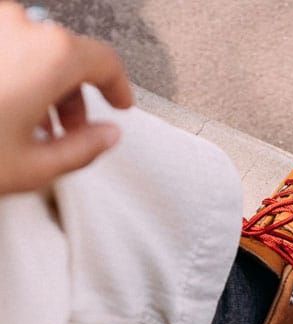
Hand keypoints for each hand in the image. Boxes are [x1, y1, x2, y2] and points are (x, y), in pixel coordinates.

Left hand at [0, 2, 132, 194]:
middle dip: (72, 95)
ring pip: (30, 48)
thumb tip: (107, 138)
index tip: (119, 103)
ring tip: (29, 125)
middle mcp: (18, 25)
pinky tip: (4, 110)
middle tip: (69, 131)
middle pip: (64, 54)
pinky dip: (11, 73)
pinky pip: (2, 47)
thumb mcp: (35, 167)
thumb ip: (84, 150)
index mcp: (49, 55)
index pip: (104, 61)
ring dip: (39, 84)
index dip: (118, 87)